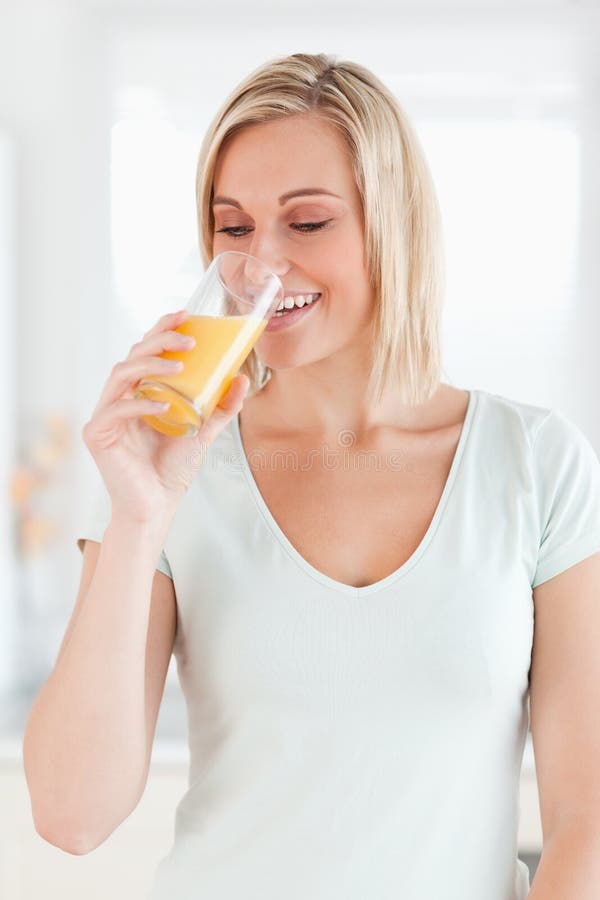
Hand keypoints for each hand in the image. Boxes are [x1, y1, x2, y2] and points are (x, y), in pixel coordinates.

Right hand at [82, 309, 249, 521]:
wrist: (157, 506)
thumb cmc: (172, 469)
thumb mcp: (203, 431)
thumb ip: (220, 406)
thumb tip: (242, 378)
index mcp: (138, 392)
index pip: (145, 351)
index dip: (162, 329)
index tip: (186, 315)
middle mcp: (118, 398)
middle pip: (132, 356)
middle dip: (159, 341)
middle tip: (188, 340)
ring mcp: (104, 415)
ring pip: (120, 375)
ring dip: (150, 365)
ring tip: (179, 366)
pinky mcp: (97, 435)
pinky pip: (115, 410)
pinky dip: (140, 404)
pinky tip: (163, 404)